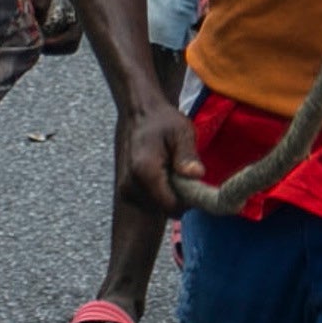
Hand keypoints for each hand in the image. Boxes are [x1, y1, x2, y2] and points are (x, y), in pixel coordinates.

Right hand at [117, 99, 214, 215]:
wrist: (142, 114)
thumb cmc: (164, 121)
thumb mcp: (182, 132)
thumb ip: (187, 155)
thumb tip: (196, 175)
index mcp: (144, 171)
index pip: (171, 206)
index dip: (187, 201)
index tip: (195, 185)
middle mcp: (130, 185)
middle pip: (164, 208)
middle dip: (178, 197)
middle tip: (183, 174)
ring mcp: (125, 189)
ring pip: (156, 207)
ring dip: (169, 195)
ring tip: (171, 171)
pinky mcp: (125, 190)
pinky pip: (148, 202)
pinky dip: (159, 194)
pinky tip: (162, 175)